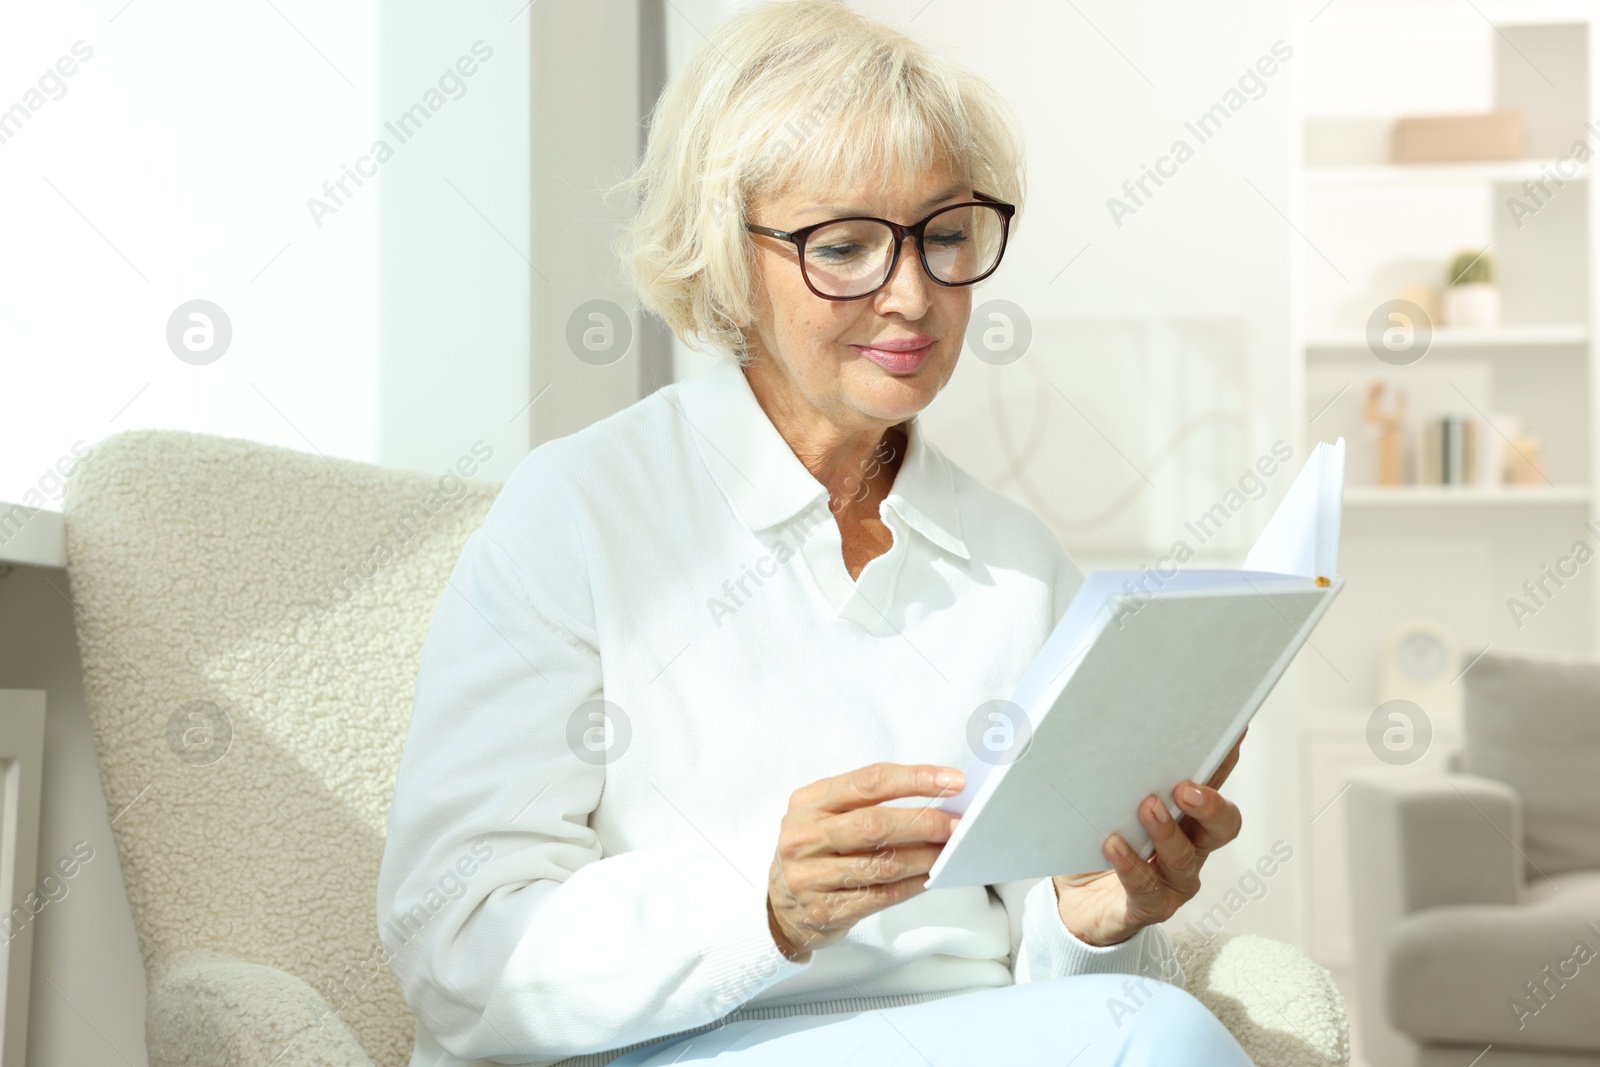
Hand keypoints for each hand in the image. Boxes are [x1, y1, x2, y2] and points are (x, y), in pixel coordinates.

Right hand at [767, 762, 963, 961]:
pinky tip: (930, 877)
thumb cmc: (815, 850)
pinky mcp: (824, 910)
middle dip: (924, 822)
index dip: (915, 779)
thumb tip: (936, 797)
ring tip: (949, 852)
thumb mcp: (824, 814)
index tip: (952, 781)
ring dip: (924, 857)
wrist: (779, 908)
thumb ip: (867, 802)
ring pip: (882, 864)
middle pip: (875, 824)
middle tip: (957, 825)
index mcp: (809, 802)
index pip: (869, 782)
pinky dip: (912, 885)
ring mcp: (811, 876)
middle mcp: (805, 837)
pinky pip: (881, 896)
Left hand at [1051, 731, 1246, 947]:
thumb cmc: (1093, 843)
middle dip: (1209, 804)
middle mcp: (1191, 847)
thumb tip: (1110, 728)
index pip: (1213, 783)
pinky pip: (1146, 888)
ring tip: (1147, 807)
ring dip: (1167, 831)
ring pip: (1184, 858)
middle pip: (1221, 826)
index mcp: (1186, 815)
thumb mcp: (1105, 802)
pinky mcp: (1149, 906)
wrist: (1072, 901)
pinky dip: (1130, 866)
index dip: (1225, 759)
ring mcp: (1173, 881)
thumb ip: (1115, 775)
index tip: (1230, 731)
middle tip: (1185, 787)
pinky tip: (1113, 846)